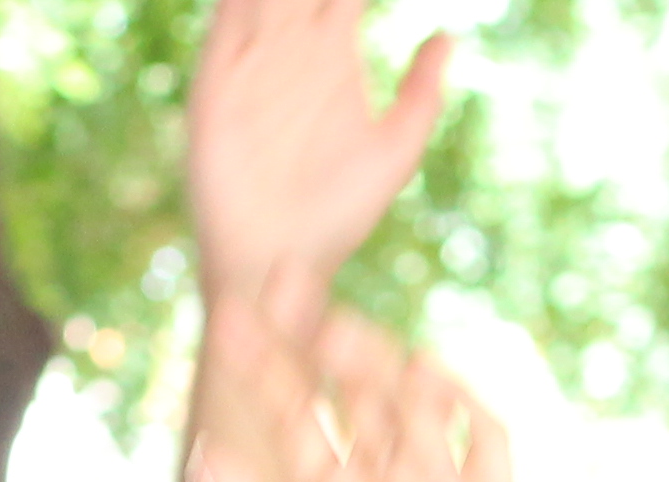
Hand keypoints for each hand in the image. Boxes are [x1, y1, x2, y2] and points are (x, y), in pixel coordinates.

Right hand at [189, 0, 450, 318]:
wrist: (279, 267)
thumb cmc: (338, 220)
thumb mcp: (394, 153)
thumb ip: (421, 93)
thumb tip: (449, 33)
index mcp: (334, 51)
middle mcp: (292, 44)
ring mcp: (253, 56)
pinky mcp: (219, 78)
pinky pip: (228, 14)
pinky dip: (239, 0)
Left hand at [189, 315, 548, 481]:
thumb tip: (201, 457)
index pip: (297, 424)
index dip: (266, 370)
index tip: (227, 315)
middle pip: (352, 398)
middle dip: (319, 340)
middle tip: (281, 277)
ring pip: (411, 409)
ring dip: (377, 362)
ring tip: (334, 321)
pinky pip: (484, 446)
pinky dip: (461, 407)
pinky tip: (423, 373)